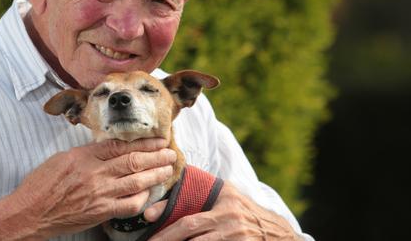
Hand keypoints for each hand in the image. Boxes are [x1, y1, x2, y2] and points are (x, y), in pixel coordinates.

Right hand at [8, 138, 176, 238]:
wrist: (31, 212)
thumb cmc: (42, 184)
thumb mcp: (63, 158)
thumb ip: (87, 153)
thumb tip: (108, 148)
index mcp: (84, 156)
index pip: (120, 145)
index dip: (143, 141)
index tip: (157, 139)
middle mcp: (94, 173)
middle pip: (133, 161)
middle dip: (156, 155)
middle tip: (170, 151)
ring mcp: (99, 194)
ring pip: (136, 181)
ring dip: (155, 174)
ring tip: (168, 168)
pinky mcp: (100, 212)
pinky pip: (129, 204)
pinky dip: (142, 198)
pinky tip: (149, 193)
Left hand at [144, 182, 302, 239]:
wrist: (277, 232)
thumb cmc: (244, 210)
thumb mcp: (227, 195)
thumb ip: (203, 190)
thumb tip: (168, 193)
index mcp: (224, 201)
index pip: (189, 214)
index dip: (166, 218)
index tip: (148, 219)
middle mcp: (230, 218)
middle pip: (190, 232)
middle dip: (167, 239)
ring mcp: (237, 236)